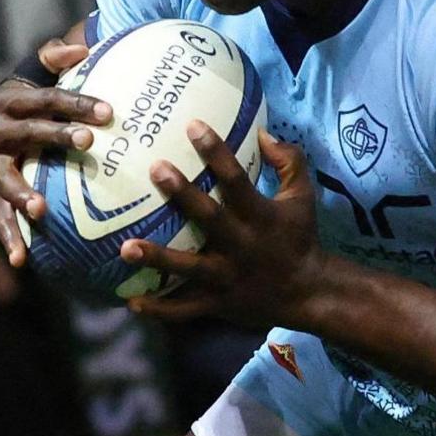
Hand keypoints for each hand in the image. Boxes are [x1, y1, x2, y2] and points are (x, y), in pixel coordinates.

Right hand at [0, 35, 105, 262]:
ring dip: (22, 194)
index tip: (108, 112)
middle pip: (30, 133)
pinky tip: (23, 260)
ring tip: (41, 209)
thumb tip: (82, 46)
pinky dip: (8, 238)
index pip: (49, 99)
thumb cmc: (23, 106)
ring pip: (5, 179)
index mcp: (11, 100)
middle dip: (57, 137)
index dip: (78, 103)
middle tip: (87, 143)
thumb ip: (53, 59)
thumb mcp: (32, 78)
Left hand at [121, 121, 323, 325]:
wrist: (310, 292)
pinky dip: (160, 309)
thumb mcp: (304, 196)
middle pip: (209, 218)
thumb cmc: (301, 238)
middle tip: (156, 169)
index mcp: (261, 217)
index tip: (193, 126)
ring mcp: (227, 277)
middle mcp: (242, 245)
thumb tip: (262, 131)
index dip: (217, 152)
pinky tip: (132, 302)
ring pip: (189, 268)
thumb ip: (289, 162)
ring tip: (125, 247)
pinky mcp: (219, 303)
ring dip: (157, 259)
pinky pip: (186, 309)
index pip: (237, 179)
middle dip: (182, 194)